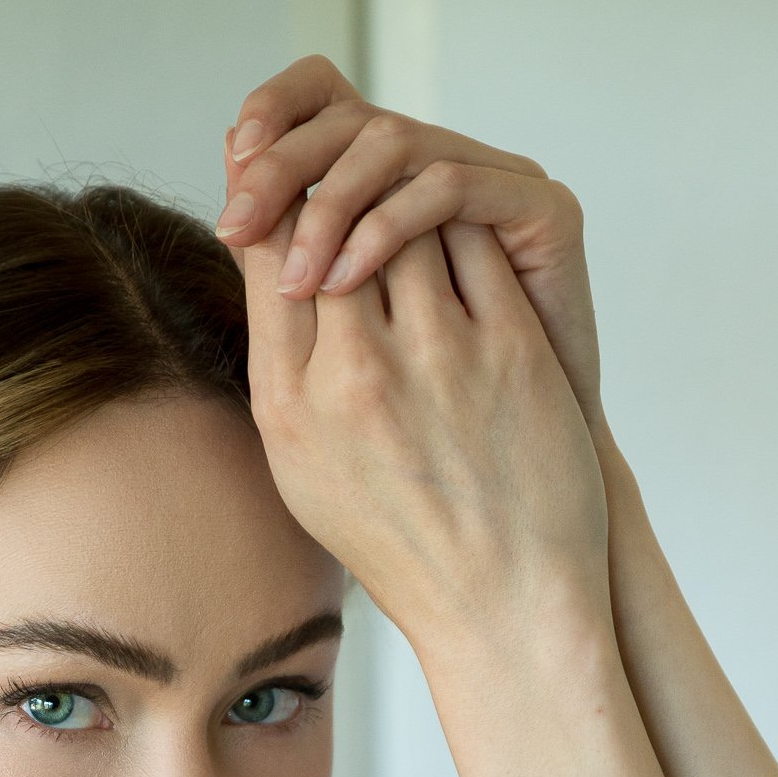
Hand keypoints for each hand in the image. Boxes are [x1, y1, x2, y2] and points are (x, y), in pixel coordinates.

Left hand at [218, 55, 606, 437]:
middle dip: (281, 169)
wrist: (512, 498)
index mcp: (398, 194)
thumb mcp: (339, 359)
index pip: (322, 114)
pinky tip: (345, 279)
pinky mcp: (543, 208)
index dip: (267, 135)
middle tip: (236, 225)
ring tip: (293, 277)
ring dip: (328, 202)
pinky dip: (390, 224)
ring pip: (393, 143)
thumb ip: (294, 287)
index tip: (224, 209)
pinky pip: (450, 185)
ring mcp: (499, 183)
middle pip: (348, 120)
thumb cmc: (425, 443)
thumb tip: (230, 228)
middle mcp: (446, 174)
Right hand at [223, 159, 611, 661]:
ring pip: (405, 221)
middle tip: (348, 172)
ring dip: (403, 200)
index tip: (285, 182)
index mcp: (290, 407)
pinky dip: (463, 227)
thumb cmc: (402, 543)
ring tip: (406, 202)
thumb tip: (271, 274)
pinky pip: (475, 245)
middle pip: (330, 225)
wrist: (500, 604)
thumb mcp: (306, 471)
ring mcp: (437, 358)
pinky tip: (462, 234)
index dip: (274, 201)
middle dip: (335, 187)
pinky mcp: (510, 349)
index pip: (267, 258)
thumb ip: (285, 373)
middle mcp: (355, 376)